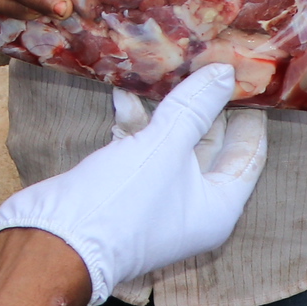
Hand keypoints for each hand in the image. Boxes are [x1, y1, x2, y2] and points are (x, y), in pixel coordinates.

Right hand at [0, 64, 264, 304]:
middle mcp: (193, 207)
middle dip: (205, 107)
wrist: (57, 239)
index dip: (250, 117)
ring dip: (165, 111)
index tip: (249, 81)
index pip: (248, 156)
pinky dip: (135, 124)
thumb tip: (225, 73)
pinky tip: (124, 94)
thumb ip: (196, 108)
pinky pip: (140, 149)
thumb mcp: (165, 147)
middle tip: (209, 66)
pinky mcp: (123, 189)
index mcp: (218, 207)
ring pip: (171, 145)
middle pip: (210, 148)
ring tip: (166, 69)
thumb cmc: (124, 202)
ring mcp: (157, 199)